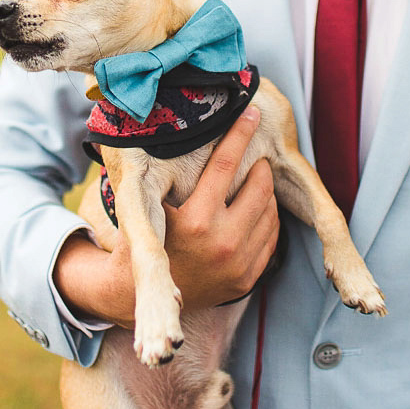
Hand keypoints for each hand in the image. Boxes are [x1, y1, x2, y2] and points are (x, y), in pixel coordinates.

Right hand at [53, 105, 276, 325]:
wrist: (139, 294)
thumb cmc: (142, 238)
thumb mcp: (148, 206)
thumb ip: (161, 173)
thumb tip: (166, 124)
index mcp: (196, 222)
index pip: (225, 166)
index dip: (240, 135)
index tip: (251, 114)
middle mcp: (222, 244)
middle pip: (258, 188)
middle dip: (260, 166)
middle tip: (254, 155)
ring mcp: (238, 264)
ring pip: (269, 212)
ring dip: (266, 192)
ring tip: (255, 180)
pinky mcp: (247, 277)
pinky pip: (270, 238)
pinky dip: (267, 218)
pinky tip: (256, 208)